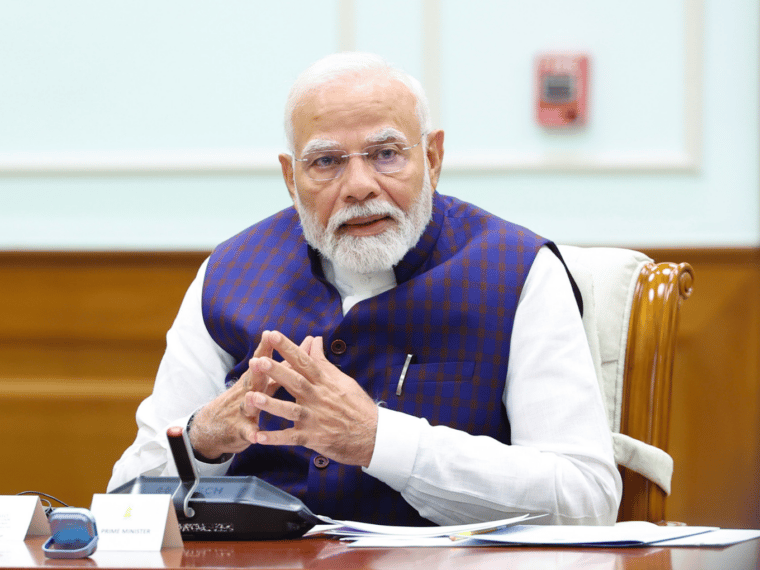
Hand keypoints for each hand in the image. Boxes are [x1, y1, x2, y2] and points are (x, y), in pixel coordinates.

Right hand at [187, 331, 278, 459]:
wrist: (214, 426)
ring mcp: (242, 410)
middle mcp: (247, 391)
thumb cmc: (247, 397)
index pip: (261, 360)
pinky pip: (247, 432)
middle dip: (256, 370)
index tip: (270, 334)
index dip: (265, 348)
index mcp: (255, 378)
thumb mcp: (262, 380)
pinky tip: (255, 436)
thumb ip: (285, 364)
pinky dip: (251, 434)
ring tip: (253, 398)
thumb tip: (306, 344)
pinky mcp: (240, 430)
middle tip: (259, 361)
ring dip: (252, 401)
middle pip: (252, 378)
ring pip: (248, 404)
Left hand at [249, 331, 378, 466]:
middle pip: (295, 382)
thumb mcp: (342, 379)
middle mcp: (318, 397)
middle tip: (258, 362)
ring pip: (290, 410)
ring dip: (271, 404)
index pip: (304, 361)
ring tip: (251, 398)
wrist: (373, 435)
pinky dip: (274, 438)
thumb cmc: (357, 405)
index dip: (288, 347)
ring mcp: (315, 418)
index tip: (272, 335)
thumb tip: (314, 339)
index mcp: (325, 382)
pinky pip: (290, 438)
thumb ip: (323, 361)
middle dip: (276, 371)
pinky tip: (257, 437)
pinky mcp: (313, 438)